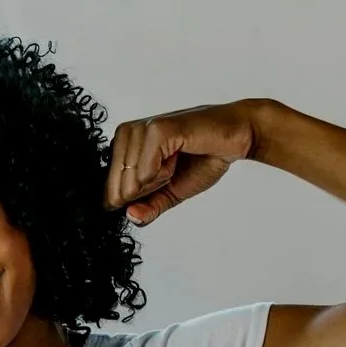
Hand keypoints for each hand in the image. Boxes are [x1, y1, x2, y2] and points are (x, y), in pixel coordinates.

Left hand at [105, 100, 262, 225]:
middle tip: (172, 167)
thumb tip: (130, 217)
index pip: (110, 193)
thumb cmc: (202, 159)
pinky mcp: (157, 128)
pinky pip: (146, 172)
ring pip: (132, 181)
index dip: (140, 199)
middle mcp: (125, 134)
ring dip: (161, 179)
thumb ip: (148, 208)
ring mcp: (140, 129)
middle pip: (119, 190)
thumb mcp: (169, 193)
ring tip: (177, 158)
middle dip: (150, 190)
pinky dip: (166, 172)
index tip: (162, 178)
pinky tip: (180, 153)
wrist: (235, 139)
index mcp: (122, 147)